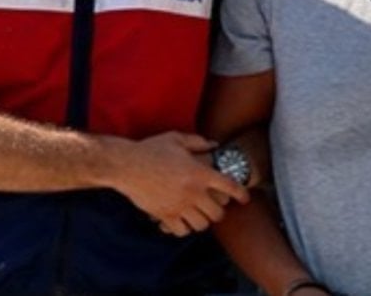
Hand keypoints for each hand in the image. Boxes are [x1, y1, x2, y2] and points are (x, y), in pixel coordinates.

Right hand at [113, 131, 248, 235]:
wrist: (126, 165)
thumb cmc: (151, 150)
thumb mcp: (176, 139)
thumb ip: (197, 142)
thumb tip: (213, 145)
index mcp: (199, 173)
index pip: (229, 186)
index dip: (241, 194)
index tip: (245, 198)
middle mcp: (192, 192)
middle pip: (217, 213)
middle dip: (219, 211)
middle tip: (214, 207)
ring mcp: (178, 205)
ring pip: (201, 225)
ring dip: (202, 221)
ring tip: (198, 215)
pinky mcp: (164, 215)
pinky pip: (181, 231)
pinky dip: (184, 229)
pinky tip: (182, 221)